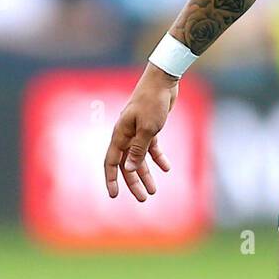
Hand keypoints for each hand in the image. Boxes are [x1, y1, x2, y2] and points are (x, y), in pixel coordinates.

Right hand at [104, 64, 177, 201]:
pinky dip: (158, 158)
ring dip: (146, 174)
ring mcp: (138, 131)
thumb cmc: (153, 102)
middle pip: (127, 164)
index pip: (111, 161)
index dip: (111, 179)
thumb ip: (138, 150)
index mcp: (120, 134)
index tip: (114, 195)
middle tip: (144, 198)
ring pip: (139, 158)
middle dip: (134, 182)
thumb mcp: (148, 129)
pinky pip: (151, 148)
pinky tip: (167, 168)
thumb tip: (130, 169)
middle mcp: (126, 134)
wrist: (163, 81)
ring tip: (154, 190)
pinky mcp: (150, 127)